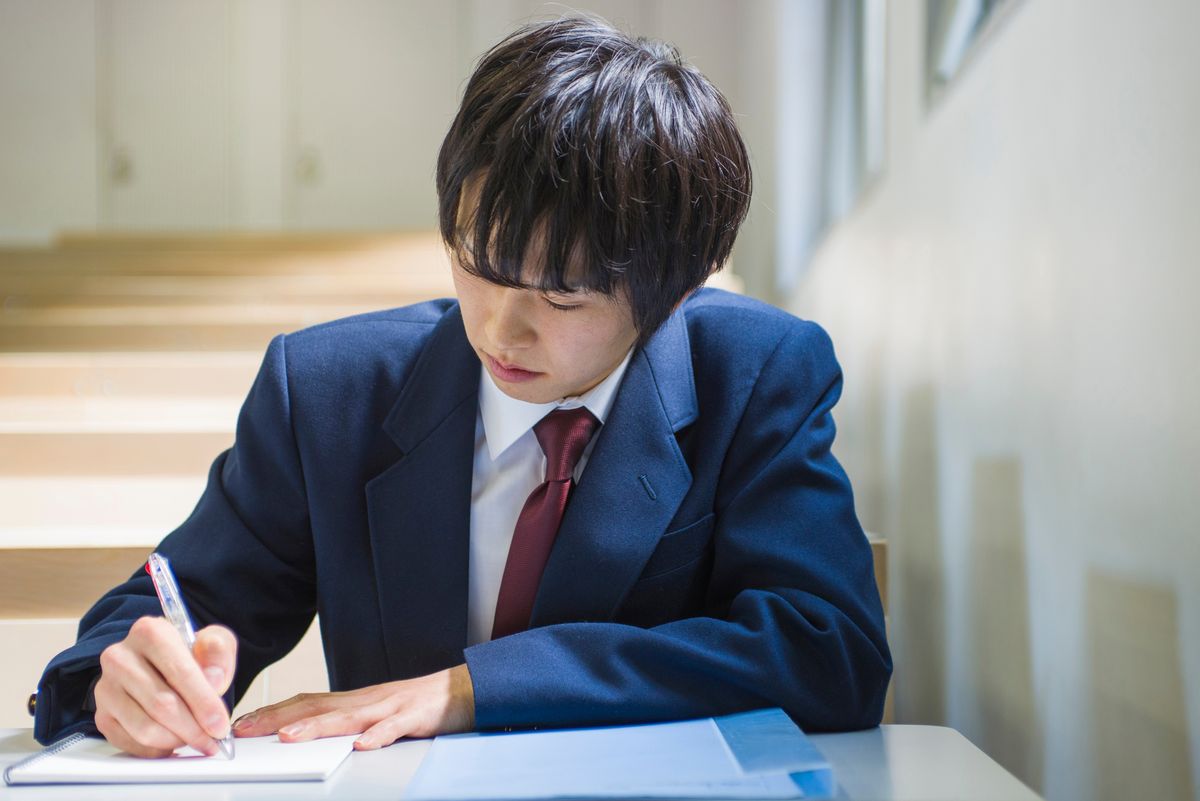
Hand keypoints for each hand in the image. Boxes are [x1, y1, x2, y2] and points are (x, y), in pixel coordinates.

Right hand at [94, 616, 236, 757]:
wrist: (162, 664)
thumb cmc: (190, 653)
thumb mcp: (213, 642)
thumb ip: (219, 654)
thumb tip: (214, 680)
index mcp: (149, 632)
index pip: (180, 672)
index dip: (204, 703)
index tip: (220, 725)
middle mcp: (120, 657)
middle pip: (162, 705)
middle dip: (193, 729)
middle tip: (212, 740)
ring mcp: (106, 688)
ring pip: (145, 728)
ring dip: (176, 740)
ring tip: (194, 737)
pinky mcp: (102, 715)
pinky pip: (130, 743)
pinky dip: (157, 749)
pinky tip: (173, 741)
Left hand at [231, 664, 475, 749]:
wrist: (461, 690)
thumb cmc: (416, 705)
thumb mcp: (374, 713)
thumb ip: (346, 721)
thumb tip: (309, 734)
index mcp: (354, 701)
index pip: (307, 703)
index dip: (274, 712)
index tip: (243, 722)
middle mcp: (366, 700)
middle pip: (318, 708)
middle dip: (279, 719)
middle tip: (247, 730)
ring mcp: (389, 707)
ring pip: (349, 717)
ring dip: (317, 728)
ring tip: (289, 739)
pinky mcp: (414, 717)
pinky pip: (394, 727)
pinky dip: (378, 736)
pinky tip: (363, 745)